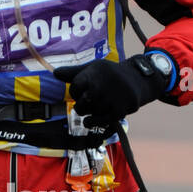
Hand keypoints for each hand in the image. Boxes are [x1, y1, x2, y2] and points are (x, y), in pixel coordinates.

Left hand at [53, 57, 167, 127]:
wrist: (137, 79)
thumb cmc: (110, 74)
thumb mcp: (93, 68)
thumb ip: (74, 73)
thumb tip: (55, 74)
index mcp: (94, 72)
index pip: (74, 88)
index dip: (75, 91)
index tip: (82, 90)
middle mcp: (102, 85)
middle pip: (81, 104)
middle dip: (82, 105)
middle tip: (89, 102)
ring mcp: (111, 99)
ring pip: (91, 114)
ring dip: (90, 114)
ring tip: (94, 108)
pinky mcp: (120, 110)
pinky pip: (101, 121)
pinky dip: (94, 122)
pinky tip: (91, 120)